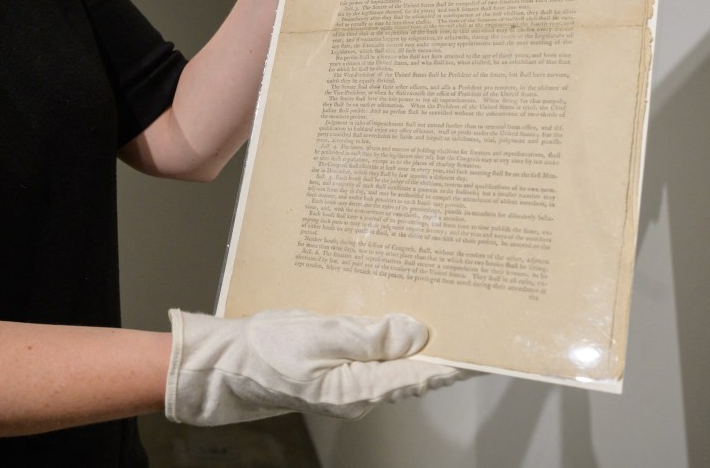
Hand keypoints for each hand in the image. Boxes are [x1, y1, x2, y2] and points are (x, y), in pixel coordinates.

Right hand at [165, 307, 463, 425]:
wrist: (226, 363)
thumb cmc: (264, 351)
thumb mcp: (317, 336)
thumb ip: (367, 335)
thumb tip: (414, 333)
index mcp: (358, 389)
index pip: (420, 375)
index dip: (454, 362)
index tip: (484, 348)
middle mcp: (359, 392)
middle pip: (413, 371)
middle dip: (442, 350)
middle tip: (468, 323)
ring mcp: (347, 383)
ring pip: (395, 363)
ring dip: (417, 344)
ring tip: (443, 318)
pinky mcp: (336, 370)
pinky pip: (373, 356)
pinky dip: (390, 339)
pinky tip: (396, 321)